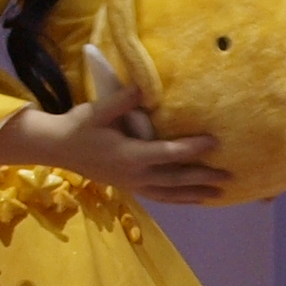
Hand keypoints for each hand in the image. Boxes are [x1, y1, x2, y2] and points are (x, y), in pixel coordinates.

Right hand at [0, 79, 229, 203]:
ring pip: (170, 194)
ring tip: (218, 195)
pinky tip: (193, 199)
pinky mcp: (130, 188)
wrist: (57, 148)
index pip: (169, 154)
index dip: (193, 149)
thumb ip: (123, 100)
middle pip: (176, 180)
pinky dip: (178, 199)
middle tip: (228, 176)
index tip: (214, 142)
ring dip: (194, 194)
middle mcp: (135, 175)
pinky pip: (160, 197)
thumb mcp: (98, 110)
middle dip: (203, 178)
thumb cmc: (79, 126)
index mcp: (130, 155)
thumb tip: (145, 86)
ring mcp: (133, 185)